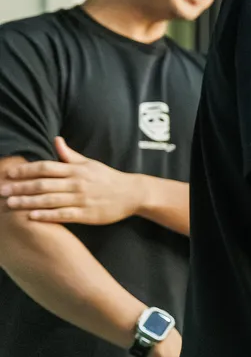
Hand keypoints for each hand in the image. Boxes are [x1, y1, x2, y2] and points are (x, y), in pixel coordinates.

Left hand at [1, 137, 143, 224]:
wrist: (132, 194)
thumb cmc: (107, 178)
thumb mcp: (90, 163)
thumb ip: (69, 155)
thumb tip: (56, 140)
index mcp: (76, 169)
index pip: (46, 167)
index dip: (26, 169)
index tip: (8, 172)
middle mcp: (77, 183)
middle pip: (43, 184)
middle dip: (20, 186)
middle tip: (1, 189)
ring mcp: (81, 199)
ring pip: (49, 200)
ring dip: (28, 201)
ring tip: (10, 202)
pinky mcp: (86, 214)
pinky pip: (62, 215)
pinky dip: (46, 215)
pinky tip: (31, 216)